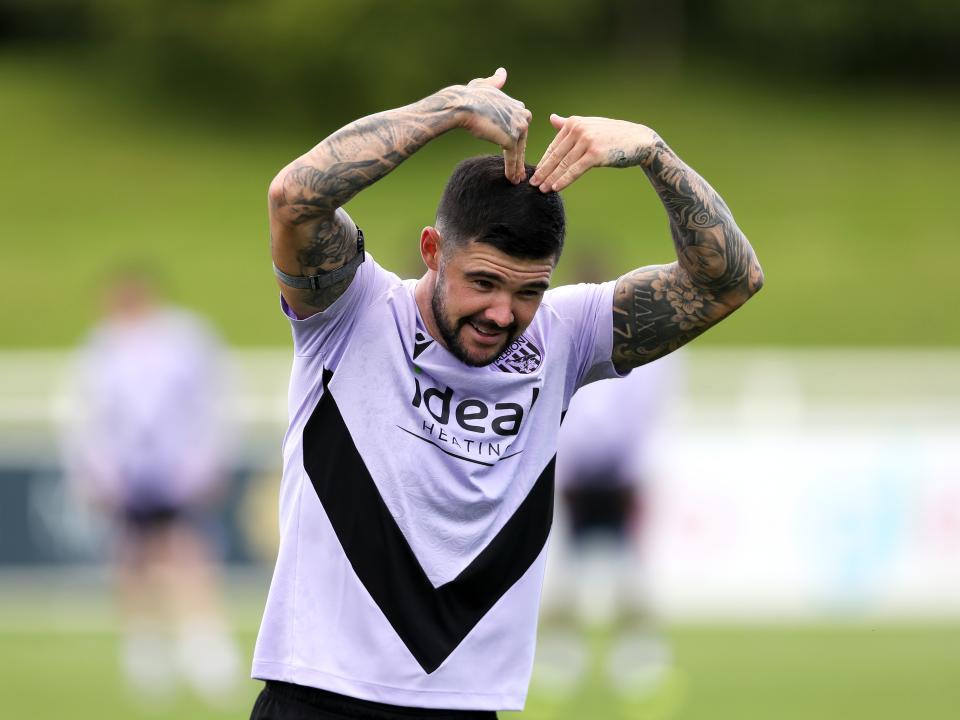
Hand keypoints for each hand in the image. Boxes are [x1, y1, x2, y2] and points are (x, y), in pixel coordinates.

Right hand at [456, 68, 530, 183]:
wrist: (462, 105)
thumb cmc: (469, 96)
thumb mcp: (485, 85)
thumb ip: (495, 82)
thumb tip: (502, 73)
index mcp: (518, 105)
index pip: (520, 127)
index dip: (516, 140)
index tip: (514, 151)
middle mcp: (522, 115)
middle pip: (522, 140)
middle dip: (520, 155)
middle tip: (520, 171)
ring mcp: (518, 128)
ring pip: (519, 151)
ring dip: (517, 166)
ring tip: (516, 179)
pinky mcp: (512, 140)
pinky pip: (513, 158)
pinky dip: (512, 170)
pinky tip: (512, 180)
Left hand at [529, 114, 659, 191]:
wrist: (640, 140)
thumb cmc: (614, 135)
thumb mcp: (590, 126)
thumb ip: (569, 124)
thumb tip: (552, 118)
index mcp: (574, 123)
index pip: (554, 145)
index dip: (544, 161)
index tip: (535, 172)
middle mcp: (578, 129)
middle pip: (556, 155)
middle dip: (543, 171)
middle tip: (532, 183)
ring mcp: (587, 141)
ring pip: (563, 164)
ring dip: (551, 178)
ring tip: (542, 189)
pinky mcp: (595, 154)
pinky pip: (575, 170)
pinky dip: (564, 180)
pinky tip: (555, 188)